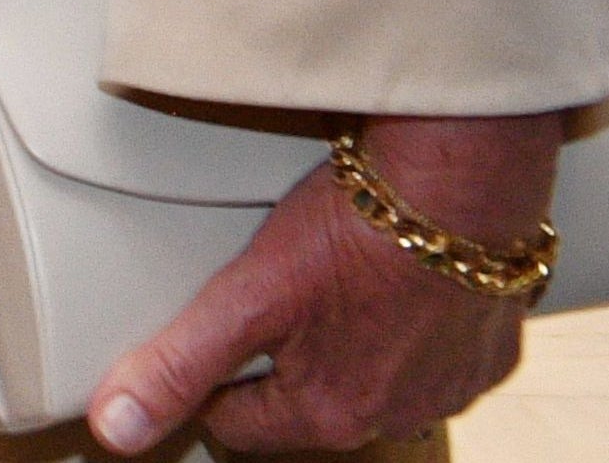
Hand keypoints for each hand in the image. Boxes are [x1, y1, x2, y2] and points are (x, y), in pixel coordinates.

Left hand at [91, 111, 559, 454]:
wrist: (464, 182)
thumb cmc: (355, 235)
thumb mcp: (246, 298)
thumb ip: (178, 364)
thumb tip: (115, 426)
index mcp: (331, 415)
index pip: (238, 425)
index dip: (209, 382)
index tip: (203, 341)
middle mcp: (400, 413)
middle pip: (308, 403)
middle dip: (281, 360)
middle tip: (267, 296)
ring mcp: (454, 382)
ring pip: (376, 376)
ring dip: (349, 342)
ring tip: (328, 280)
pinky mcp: (493, 345)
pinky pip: (438, 348)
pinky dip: (412, 322)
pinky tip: (393, 277)